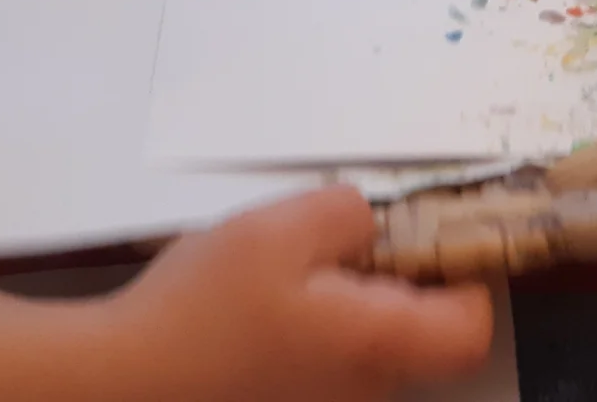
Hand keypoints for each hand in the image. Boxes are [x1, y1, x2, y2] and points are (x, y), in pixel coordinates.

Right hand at [105, 187, 493, 401]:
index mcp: (376, 343)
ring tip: (284, 272)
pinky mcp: (294, 401)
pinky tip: (262, 306)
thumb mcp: (278, 228)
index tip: (433, 236)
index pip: (472, 327)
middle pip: (421, 330)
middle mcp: (365, 388)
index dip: (467, 277)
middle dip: (393, 276)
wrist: (124, 379)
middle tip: (340, 241)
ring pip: (371, 342)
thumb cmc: (198, 311)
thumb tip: (373, 224)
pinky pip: (330, 359)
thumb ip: (346, 213)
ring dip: (346, 299)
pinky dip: (313, 326)